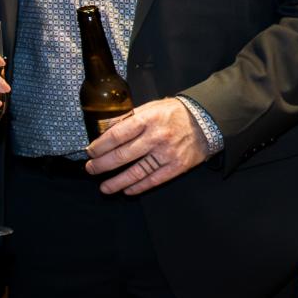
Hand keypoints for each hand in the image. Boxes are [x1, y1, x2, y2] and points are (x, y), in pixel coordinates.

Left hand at [88, 97, 211, 194]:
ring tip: (104, 188)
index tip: (91, 152)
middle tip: (91, 169)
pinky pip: (153, 180)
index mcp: (148, 119)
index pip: (117, 135)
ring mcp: (167, 153)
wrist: (207, 120)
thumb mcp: (152, 107)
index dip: (100, 146)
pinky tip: (126, 190)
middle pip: (123, 155)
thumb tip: (107, 130)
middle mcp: (156, 137)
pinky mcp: (177, 166)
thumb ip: (131, 118)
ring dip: (117, 182)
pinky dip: (138, 187)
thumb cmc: (175, 113)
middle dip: (102, 164)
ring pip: (136, 172)